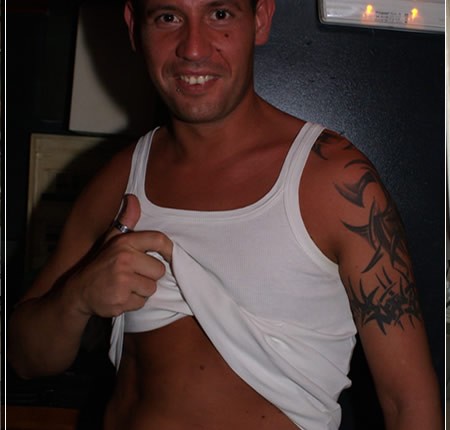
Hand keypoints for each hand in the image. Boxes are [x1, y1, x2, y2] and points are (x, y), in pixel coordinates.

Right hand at [70, 194, 172, 317]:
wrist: (77, 292)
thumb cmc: (100, 264)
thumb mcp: (111, 239)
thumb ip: (126, 221)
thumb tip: (132, 198)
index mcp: (124, 243)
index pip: (158, 240)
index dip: (170, 249)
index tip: (171, 256)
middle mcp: (124, 260)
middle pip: (159, 270)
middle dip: (149, 276)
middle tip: (133, 275)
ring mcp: (122, 281)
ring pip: (151, 288)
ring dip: (141, 290)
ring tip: (126, 286)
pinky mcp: (121, 301)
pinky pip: (142, 302)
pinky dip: (133, 302)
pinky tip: (121, 296)